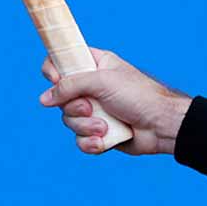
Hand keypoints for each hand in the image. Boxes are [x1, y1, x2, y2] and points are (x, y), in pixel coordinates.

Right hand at [38, 48, 191, 155]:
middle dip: (74, 107)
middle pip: (61, 98)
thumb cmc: (139, 96)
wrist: (163, 126)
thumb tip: (44, 99)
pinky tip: (104, 141)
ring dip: (85, 126)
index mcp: (95, 66)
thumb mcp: (102, 81)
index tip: (55, 79)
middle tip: (91, 108)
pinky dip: (90, 142)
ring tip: (104, 127)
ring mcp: (96, 111)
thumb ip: (70, 85)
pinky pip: (81, 140)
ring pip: (69, 121)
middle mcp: (93, 88)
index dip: (54, 71)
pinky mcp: (101, 133)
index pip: (62, 62)